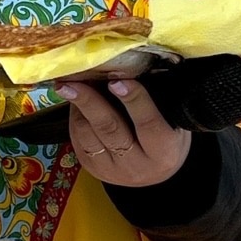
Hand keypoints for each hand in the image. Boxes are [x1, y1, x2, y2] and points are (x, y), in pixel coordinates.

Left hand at [60, 76, 191, 187]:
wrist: (153, 173)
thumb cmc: (166, 136)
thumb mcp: (171, 121)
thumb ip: (156, 100)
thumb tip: (129, 67)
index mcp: (164, 152)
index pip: (149, 124)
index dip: (134, 100)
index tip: (118, 80)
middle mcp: (137, 165)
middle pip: (110, 129)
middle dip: (91, 101)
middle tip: (75, 80)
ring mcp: (112, 170)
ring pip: (88, 135)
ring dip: (77, 106)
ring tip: (68, 84)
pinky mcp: (93, 168)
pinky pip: (78, 140)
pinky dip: (75, 116)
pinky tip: (73, 100)